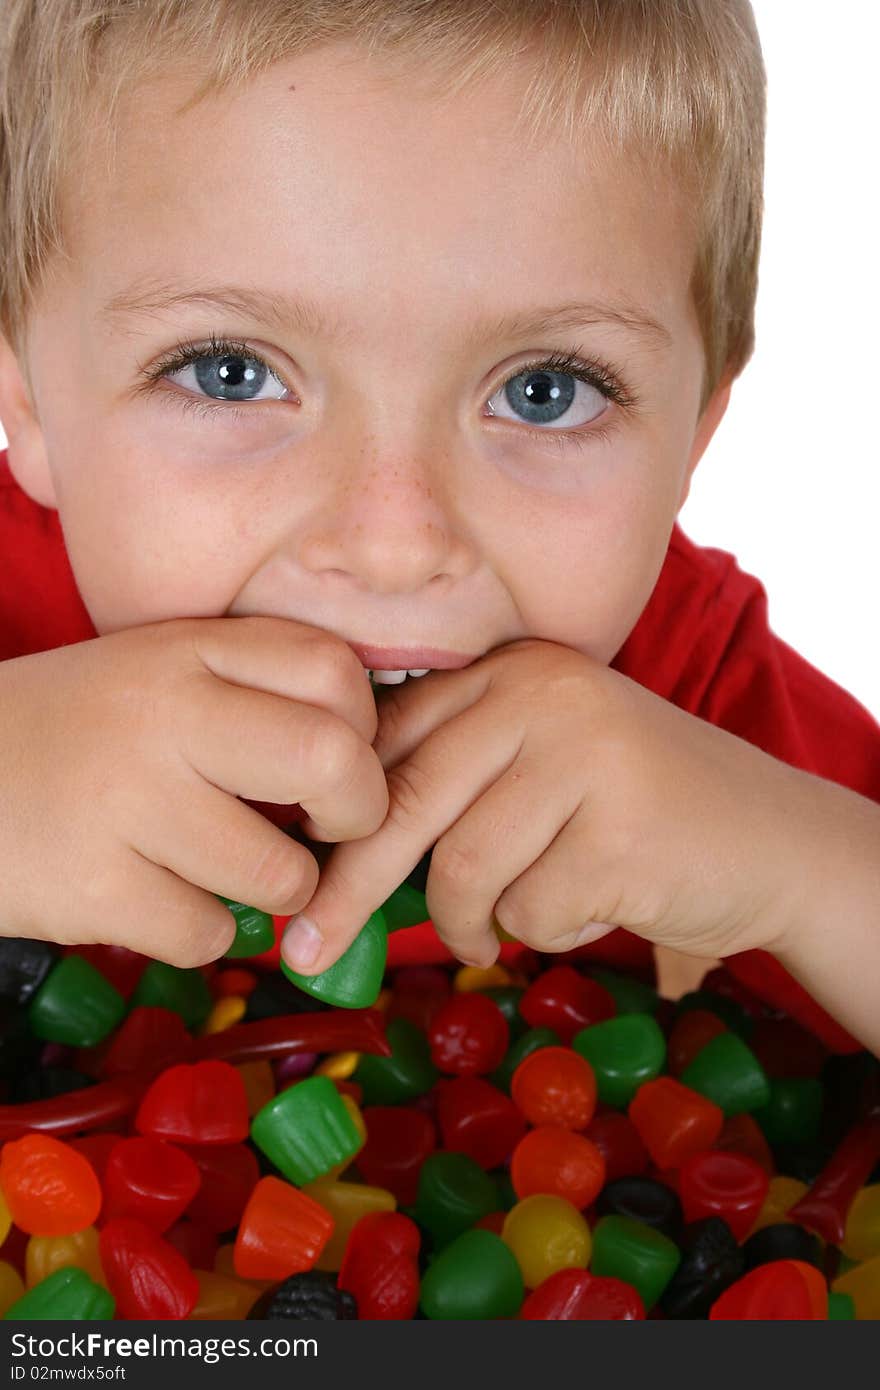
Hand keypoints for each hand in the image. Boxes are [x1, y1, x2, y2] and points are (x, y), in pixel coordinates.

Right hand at [0, 617, 386, 965]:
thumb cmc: (71, 735)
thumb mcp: (152, 674)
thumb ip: (249, 689)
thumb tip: (368, 758)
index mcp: (185, 650)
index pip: (334, 672)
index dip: (363, 730)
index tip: (334, 764)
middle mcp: (163, 713)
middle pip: (332, 759)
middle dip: (357, 813)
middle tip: (326, 831)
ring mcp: (126, 799)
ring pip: (279, 871)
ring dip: (274, 890)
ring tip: (227, 871)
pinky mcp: (93, 885)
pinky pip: (209, 933)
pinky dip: (200, 932)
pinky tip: (159, 900)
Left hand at [284, 638, 824, 971]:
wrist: (770, 840)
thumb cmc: (629, 812)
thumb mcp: (536, 766)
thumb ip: (453, 779)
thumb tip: (327, 848)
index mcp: (510, 671)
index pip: (387, 742)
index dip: (334, 816)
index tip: (296, 875)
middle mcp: (543, 695)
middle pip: (405, 802)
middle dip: (350, 888)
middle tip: (305, 950)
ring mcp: (587, 754)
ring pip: (465, 869)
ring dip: (473, 923)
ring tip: (499, 931)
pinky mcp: (624, 827)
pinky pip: (531, 910)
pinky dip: (546, 931)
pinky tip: (590, 906)